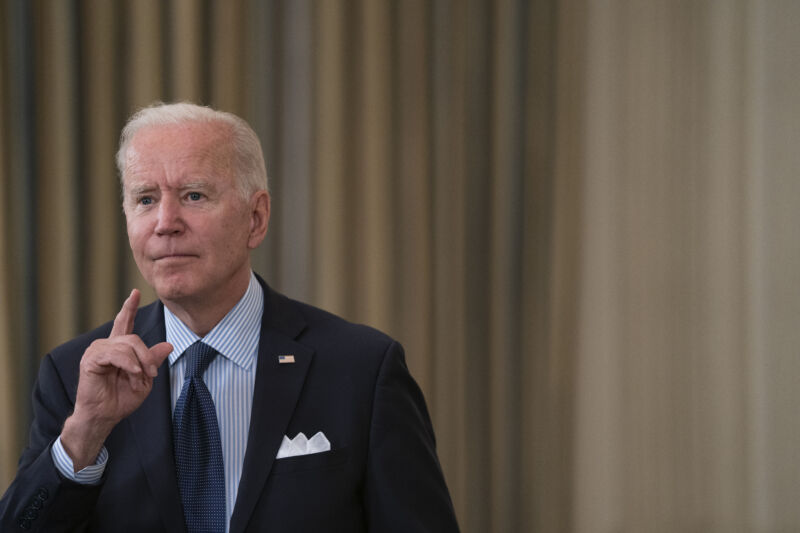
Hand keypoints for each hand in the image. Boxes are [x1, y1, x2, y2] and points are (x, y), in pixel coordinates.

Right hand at [60, 289, 172, 469]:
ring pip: (127, 345)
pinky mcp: (91, 360)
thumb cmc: (122, 399)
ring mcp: (97, 350)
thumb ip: (153, 360)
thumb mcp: (145, 378)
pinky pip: (116, 354)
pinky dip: (129, 364)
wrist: (105, 416)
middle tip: (152, 374)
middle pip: (134, 338)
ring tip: (139, 378)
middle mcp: (106, 345)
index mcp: (118, 348)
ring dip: (139, 363)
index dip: (129, 307)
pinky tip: (132, 373)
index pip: (124, 323)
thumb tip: (168, 345)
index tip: (135, 292)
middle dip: (147, 356)